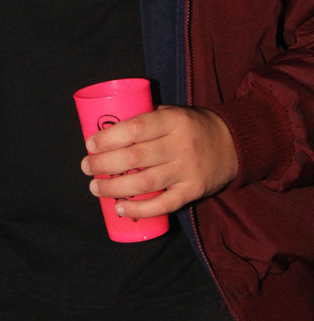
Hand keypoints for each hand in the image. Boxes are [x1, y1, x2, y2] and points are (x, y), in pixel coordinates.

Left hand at [80, 106, 237, 218]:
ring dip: (115, 187)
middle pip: (135, 157)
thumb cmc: (193, 126)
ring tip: (95, 187)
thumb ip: (147, 118)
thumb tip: (108, 129)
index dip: (109, 138)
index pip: (135, 129)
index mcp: (173, 120)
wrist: (235, 144)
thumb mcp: (174, 112)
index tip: (89, 145)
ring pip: (145, 183)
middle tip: (86, 167)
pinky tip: (120, 208)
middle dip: (104, 164)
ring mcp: (188, 170)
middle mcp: (181, 145)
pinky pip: (164, 204)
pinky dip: (140, 209)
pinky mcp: (194, 191)